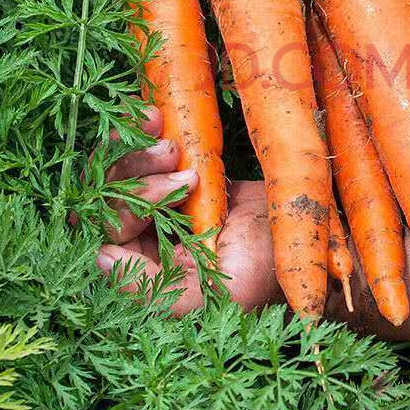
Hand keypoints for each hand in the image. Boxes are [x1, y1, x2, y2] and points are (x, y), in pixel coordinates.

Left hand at [95, 105, 280, 315]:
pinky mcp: (177, 173)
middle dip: (136, 171)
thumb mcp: (220, 292)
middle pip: (105, 198)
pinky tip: (152, 117)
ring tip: (169, 137)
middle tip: (175, 154)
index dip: (132, 203)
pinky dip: (138, 133)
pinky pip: (140, 154)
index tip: (181, 182)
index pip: (110, 234)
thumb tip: (101, 256)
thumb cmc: (271, 266)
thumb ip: (157, 288)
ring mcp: (159, 203)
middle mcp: (146, 237)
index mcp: (149, 271)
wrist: (309, 222)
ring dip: (135, 148)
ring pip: (117, 173)